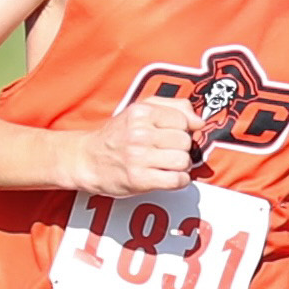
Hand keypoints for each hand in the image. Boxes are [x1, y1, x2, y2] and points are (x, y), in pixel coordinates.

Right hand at [67, 97, 194, 195]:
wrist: (88, 160)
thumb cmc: (118, 135)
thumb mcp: (140, 110)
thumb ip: (173, 107)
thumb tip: (200, 121)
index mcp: (140, 112)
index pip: (182, 120)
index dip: (182, 129)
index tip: (171, 136)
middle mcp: (139, 133)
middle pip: (185, 141)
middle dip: (181, 149)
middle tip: (168, 152)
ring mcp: (138, 157)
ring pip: (183, 161)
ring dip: (181, 166)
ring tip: (168, 165)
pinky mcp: (139, 180)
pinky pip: (177, 180)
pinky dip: (179, 181)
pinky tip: (168, 177)